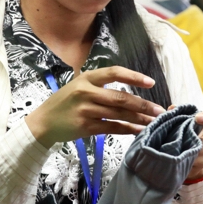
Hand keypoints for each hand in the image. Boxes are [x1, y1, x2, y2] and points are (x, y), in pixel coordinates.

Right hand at [25, 67, 165, 147]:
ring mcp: (85, 109)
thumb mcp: (78, 86)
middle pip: (121, 97)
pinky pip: (112, 127)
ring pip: (119, 113)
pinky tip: (138, 131)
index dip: (134, 76)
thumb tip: (130, 92)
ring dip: (139, 118)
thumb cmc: (64, 103)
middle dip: (143, 104)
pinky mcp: (85, 126)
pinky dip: (127, 130)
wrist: (43, 122)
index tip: (150, 82)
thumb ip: (100, 86)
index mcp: (86, 78)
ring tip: (153, 121)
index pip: (114, 72)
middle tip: (159, 110)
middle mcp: (86, 92)